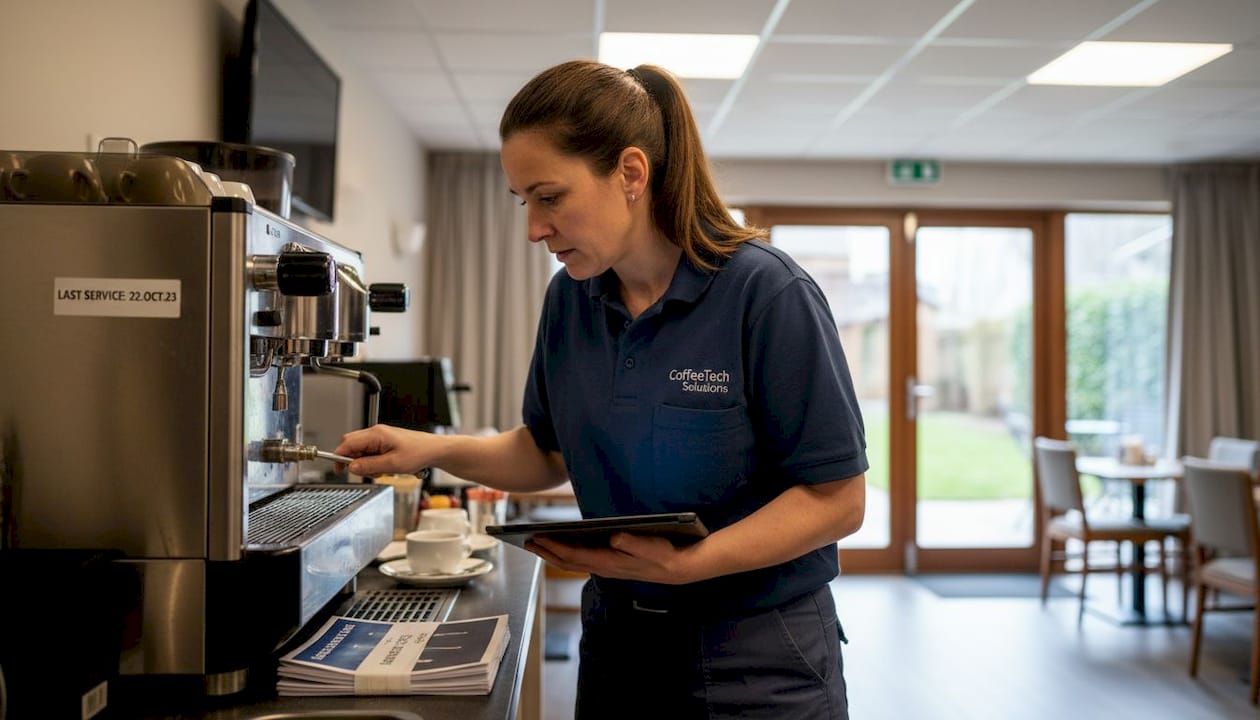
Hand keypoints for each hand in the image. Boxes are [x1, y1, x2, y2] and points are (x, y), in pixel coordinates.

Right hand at [333, 424, 433, 476]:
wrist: (433, 450)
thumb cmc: (418, 453)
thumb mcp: (392, 464)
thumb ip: (369, 466)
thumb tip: (351, 468)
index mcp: (375, 434)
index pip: (347, 443)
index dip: (340, 456)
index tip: (339, 469)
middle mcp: (375, 433)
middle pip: (351, 446)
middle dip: (355, 462)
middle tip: (369, 471)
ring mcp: (380, 437)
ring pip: (360, 451)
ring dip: (367, 464)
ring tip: (383, 470)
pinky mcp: (384, 443)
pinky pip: (370, 453)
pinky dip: (374, 463)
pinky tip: (387, 467)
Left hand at [526, 533, 701, 584]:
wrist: (677, 569)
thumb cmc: (663, 554)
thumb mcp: (651, 546)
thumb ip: (633, 543)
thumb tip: (614, 537)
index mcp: (610, 562)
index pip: (575, 555)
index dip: (554, 547)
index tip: (538, 538)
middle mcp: (604, 568)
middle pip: (568, 562)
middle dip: (546, 551)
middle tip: (527, 540)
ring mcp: (606, 568)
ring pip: (572, 563)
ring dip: (553, 554)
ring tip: (538, 543)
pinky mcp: (610, 565)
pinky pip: (581, 561)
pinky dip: (566, 554)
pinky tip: (561, 547)